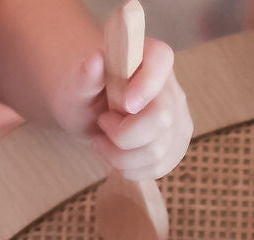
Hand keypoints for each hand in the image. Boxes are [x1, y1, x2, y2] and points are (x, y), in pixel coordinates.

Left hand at [51, 38, 191, 179]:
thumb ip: (85, 75)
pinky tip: (118, 158)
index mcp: (148, 56)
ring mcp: (178, 119)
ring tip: (103, 145)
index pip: (161, 60)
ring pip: (160, 150)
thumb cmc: (83, 91)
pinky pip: (161, 166)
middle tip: (102, 126)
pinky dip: (134, 169)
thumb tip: (97, 60)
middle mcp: (171, 87)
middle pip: (162, 119)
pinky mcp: (177, 145)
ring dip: (123, 157)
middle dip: (125, 134)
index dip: (147, 85)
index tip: (124, 104)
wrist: (92, 110)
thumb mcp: (74, 83)